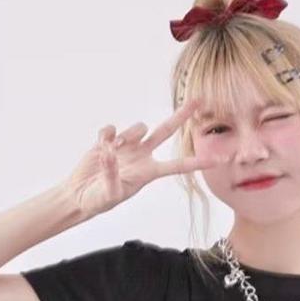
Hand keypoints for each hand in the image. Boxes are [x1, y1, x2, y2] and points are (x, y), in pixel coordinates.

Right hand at [63, 101, 211, 220]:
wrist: (80, 195)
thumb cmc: (98, 201)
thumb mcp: (109, 194)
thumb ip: (112, 173)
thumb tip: (111, 151)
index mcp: (148, 172)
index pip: (178, 166)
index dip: (198, 162)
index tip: (219, 159)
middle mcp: (142, 156)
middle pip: (167, 130)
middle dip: (182, 115)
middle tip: (199, 100)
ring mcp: (128, 146)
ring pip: (138, 126)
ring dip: (128, 135)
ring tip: (112, 150)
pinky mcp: (110, 140)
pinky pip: (113, 128)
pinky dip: (106, 135)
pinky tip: (100, 146)